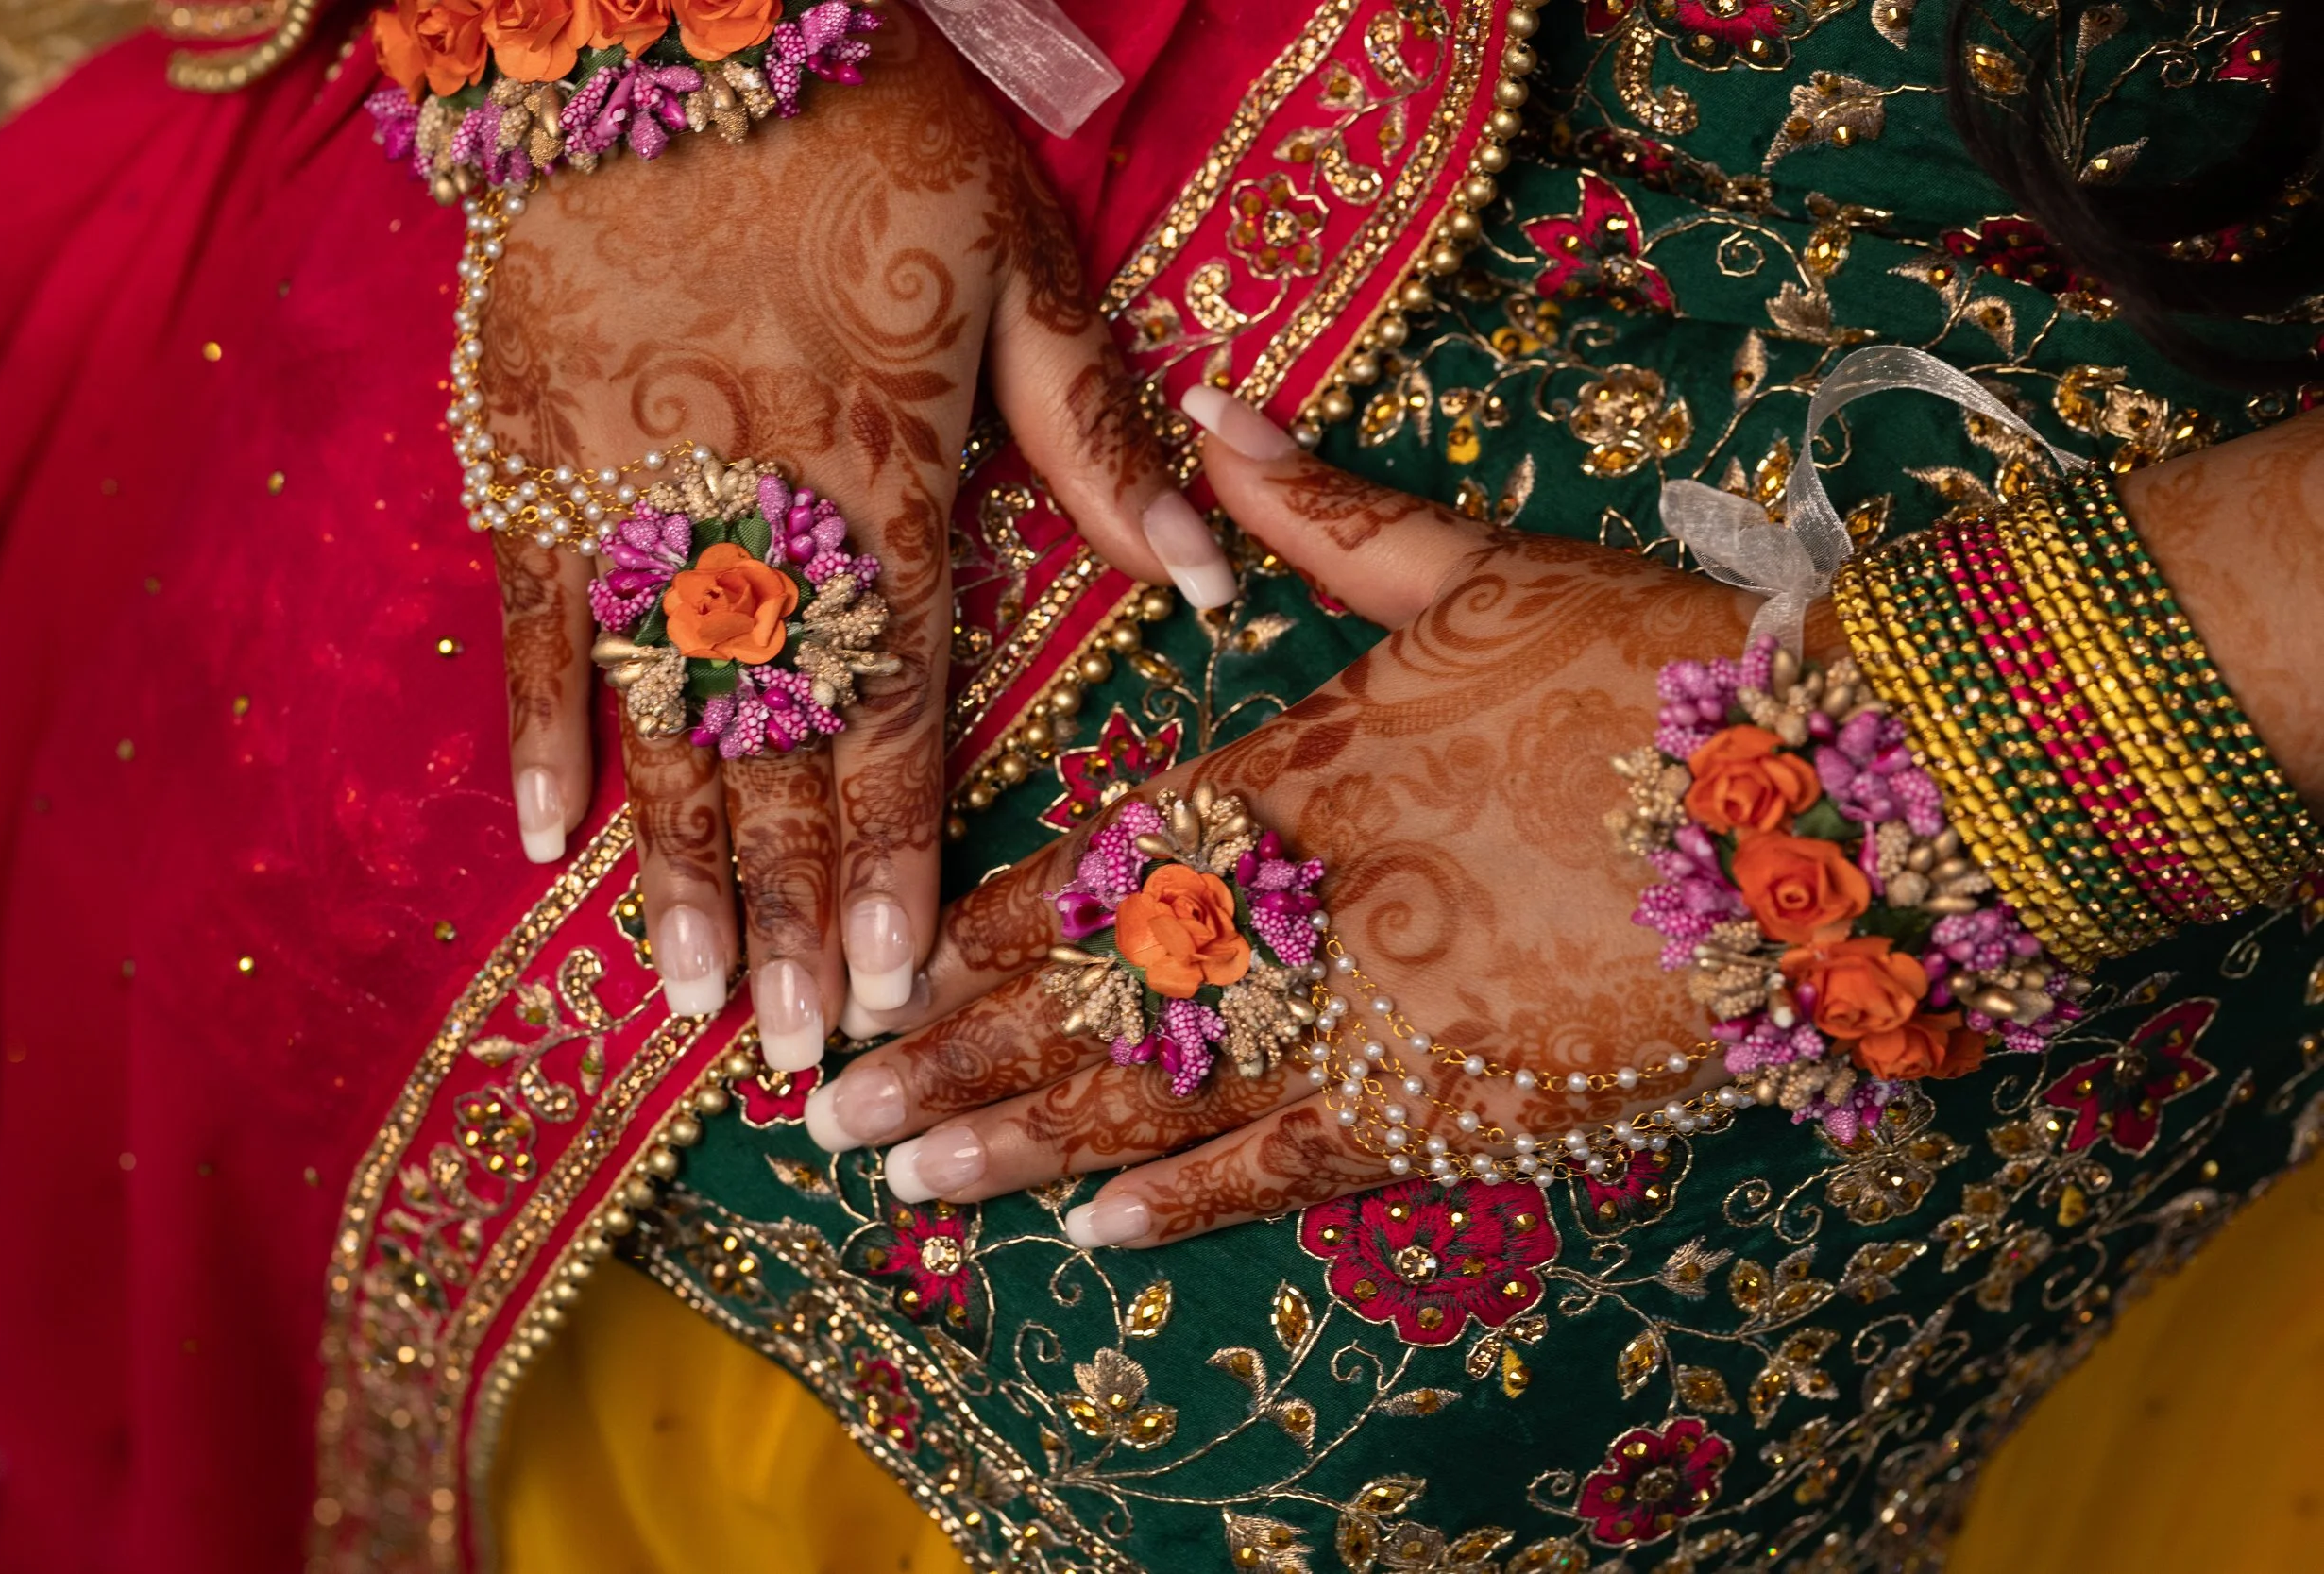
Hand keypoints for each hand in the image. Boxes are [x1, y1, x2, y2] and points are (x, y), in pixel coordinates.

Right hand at [480, 18, 1235, 1063]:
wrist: (673, 28)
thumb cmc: (873, 144)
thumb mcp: (1030, 272)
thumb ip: (1106, 442)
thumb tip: (1213, 580)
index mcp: (889, 507)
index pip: (904, 730)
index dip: (902, 865)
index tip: (903, 982)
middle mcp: (758, 544)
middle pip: (783, 766)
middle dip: (799, 919)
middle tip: (803, 1059)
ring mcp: (632, 515)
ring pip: (661, 731)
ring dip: (678, 872)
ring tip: (693, 997)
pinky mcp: (533, 467)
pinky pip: (534, 628)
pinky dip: (538, 732)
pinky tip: (540, 838)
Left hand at [800, 387, 1750, 1245]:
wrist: (1841, 804)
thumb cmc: (1649, 669)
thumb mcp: (1477, 562)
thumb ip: (1321, 504)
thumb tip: (1211, 396)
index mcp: (1290, 776)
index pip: (1089, 872)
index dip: (975, 936)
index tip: (879, 985)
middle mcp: (1297, 913)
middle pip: (1084, 1002)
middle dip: (951, 1065)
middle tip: (830, 1123)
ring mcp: (1369, 1025)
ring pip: (1155, 1103)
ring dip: (1022, 1148)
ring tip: (910, 1189)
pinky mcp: (1454, 1112)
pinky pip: (1289, 1172)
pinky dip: (1191, 1207)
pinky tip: (1097, 1239)